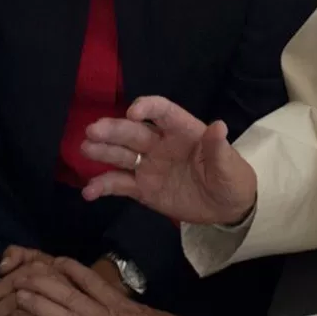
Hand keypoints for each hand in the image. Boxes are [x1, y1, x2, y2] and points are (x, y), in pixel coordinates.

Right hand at [79, 96, 257, 225]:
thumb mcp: (229, 165)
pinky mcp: (143, 188)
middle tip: (92, 130)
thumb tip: (218, 126)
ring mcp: (149, 166)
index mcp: (182, 131)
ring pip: (121, 154)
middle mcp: (161, 144)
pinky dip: (102, 186)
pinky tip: (88, 192)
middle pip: (134, 132)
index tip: (132, 113)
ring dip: (102, 151)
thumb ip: (218, 148)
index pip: (162, 112)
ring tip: (85, 149)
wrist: (227, 208)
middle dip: (113, 130)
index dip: (148, 108)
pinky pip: (119, 184)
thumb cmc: (231, 178)